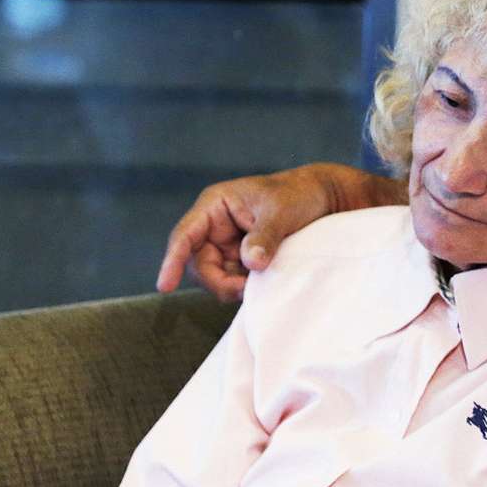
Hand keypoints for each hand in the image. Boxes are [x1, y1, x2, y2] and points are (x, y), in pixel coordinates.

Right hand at [156, 163, 406, 301]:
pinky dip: (244, 285)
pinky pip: (233, 278)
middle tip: (245, 290)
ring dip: (232, 285)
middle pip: (198, 264)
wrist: (323, 198)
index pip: (184, 236)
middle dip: (218, 281)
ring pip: (215, 275)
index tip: (164, 286)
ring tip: (262, 280)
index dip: (172, 261)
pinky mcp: (242, 256)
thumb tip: (251, 264)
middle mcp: (215, 225)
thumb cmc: (299, 195)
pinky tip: (263, 281)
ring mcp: (227, 242)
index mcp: (215, 205)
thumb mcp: (281, 213)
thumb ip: (264, 237)